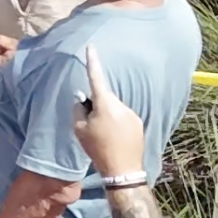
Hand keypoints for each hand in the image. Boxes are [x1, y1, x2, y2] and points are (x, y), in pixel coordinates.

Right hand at [72, 44, 147, 174]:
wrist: (123, 170)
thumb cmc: (97, 149)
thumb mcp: (79, 129)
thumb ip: (79, 109)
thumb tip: (83, 99)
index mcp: (104, 104)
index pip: (96, 78)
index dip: (92, 62)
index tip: (91, 47)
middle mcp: (120, 105)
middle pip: (104, 96)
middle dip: (96, 103)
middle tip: (90, 122)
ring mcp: (132, 114)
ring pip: (114, 107)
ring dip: (107, 114)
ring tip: (104, 134)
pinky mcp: (139, 123)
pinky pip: (124, 116)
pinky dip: (117, 122)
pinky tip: (115, 138)